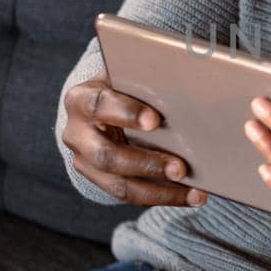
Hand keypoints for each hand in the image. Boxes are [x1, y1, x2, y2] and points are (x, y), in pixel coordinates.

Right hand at [61, 75, 205, 206]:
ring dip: (160, 191)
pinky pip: (131, 195)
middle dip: (146, 163)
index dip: (126, 113)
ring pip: (119, 185)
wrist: (95, 111)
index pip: (99, 105)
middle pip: (107, 156)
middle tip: (181, 168)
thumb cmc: (121, 87)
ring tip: (194, 191)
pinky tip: (191, 195)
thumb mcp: (124, 76)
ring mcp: (85, 162)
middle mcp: (76, 134)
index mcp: (80, 100)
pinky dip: (163, 196)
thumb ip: (144, 77)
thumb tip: (187, 73)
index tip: (156, 120)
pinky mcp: (99, 182)